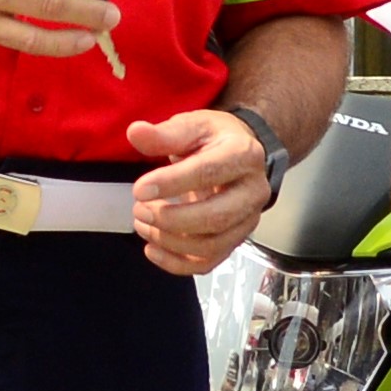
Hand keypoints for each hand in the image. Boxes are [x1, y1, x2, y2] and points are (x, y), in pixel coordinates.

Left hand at [126, 106, 274, 276]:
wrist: (238, 156)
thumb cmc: (212, 140)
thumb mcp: (192, 127)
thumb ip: (164, 133)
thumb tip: (136, 132)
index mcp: (244, 155)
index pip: (209, 173)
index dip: (172, 184)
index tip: (139, 189)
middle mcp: (253, 191)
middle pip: (216, 217)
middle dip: (171, 219)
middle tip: (139, 209)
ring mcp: (247, 220)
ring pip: (212, 245)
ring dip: (170, 240)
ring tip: (142, 224)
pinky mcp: (236, 239)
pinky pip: (208, 262)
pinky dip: (176, 263)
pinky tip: (152, 249)